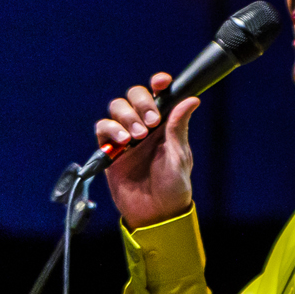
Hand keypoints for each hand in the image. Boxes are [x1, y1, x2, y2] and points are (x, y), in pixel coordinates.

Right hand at [94, 72, 199, 228]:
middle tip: (151, 123)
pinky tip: (122, 143)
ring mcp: (126, 135)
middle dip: (141, 102)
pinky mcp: (109, 149)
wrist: (155, 212)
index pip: (160, 95)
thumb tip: (191, 99)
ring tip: (136, 137)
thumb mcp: (179, 156)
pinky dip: (111, 129)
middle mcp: (145, 126)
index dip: (158, 83)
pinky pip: (103, 128)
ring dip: (126, 117)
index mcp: (166, 125)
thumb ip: (178, 127)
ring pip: (117, 108)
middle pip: (134, 96)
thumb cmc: (174, 186)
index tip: (161, 82)